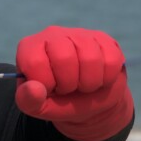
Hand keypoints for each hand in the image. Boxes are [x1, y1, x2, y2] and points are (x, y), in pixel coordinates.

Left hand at [15, 26, 132, 140]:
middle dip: (69, 84)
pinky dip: (107, 78)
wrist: (86, 100)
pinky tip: (98, 79)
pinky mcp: (103, 39)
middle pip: (64, 58)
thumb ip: (28, 100)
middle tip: (68, 89)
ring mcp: (79, 34)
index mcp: (29, 48)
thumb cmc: (56, 101)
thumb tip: (34, 89)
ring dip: (89, 83)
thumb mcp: (37, 106)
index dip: (46, 84)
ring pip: (90, 58)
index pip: (35, 62)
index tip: (49, 89)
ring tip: (82, 86)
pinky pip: (112, 60)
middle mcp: (52, 34)